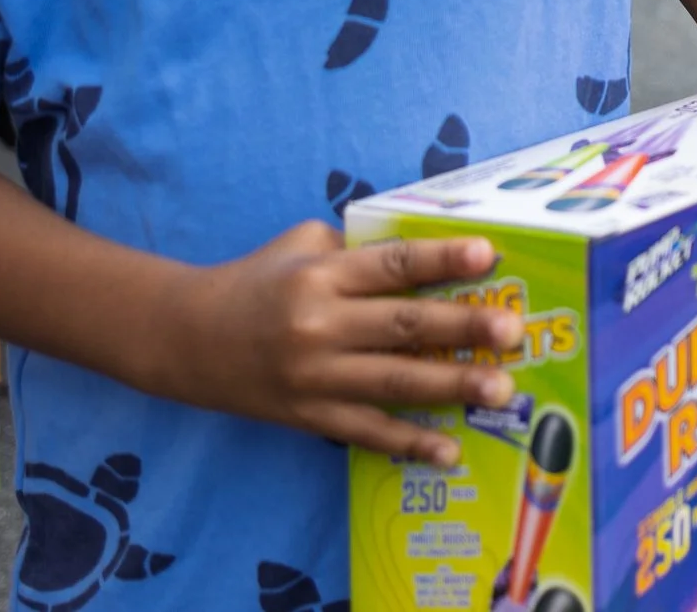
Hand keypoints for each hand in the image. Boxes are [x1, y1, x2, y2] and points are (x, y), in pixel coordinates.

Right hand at [159, 223, 520, 466]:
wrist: (184, 337)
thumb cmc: (258, 280)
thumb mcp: (302, 246)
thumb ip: (361, 250)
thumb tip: (432, 255)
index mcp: (322, 275)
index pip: (393, 265)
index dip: (442, 260)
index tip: (490, 255)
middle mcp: (319, 325)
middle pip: (402, 327)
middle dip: (462, 329)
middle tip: (512, 330)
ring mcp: (313, 376)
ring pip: (393, 384)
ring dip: (451, 388)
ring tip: (501, 389)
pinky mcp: (307, 416)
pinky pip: (366, 432)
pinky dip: (409, 444)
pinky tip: (449, 451)